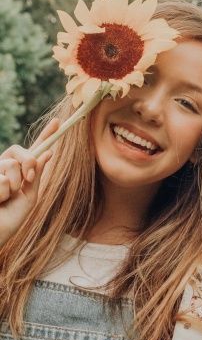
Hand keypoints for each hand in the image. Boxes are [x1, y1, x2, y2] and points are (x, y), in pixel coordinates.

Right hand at [0, 119, 58, 245]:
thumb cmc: (11, 217)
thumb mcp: (30, 196)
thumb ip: (36, 175)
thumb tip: (47, 153)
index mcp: (21, 171)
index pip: (35, 149)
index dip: (46, 135)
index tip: (58, 122)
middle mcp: (6, 166)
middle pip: (21, 150)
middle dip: (28, 162)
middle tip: (26, 181)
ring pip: (11, 164)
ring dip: (13, 186)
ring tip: (4, 199)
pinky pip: (2, 179)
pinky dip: (3, 193)